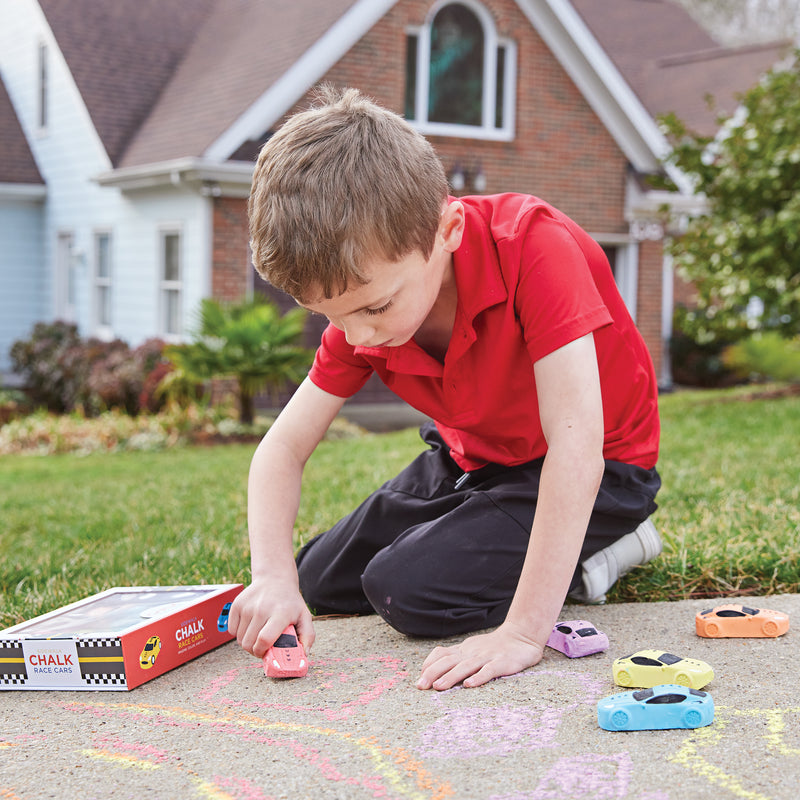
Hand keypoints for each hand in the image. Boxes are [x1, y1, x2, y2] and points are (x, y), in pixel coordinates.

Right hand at [227, 577, 314, 658]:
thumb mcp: (304, 616)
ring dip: (247, 643)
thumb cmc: (290, 602)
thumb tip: (303, 655)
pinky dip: (238, 634)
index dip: (262, 652)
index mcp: (280, 613)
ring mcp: (248, 606)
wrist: (275, 579)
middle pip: (249, 643)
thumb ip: (308, 636)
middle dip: (254, 651)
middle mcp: (262, 609)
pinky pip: (232, 630)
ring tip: (257, 637)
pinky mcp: (237, 604)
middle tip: (262, 647)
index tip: (265, 653)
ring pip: (239, 639)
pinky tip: (250, 628)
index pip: (264, 639)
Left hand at [416, 622, 544, 690]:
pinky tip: (469, 685)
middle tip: (421, 686)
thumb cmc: (493, 646)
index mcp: (464, 650)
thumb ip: (455, 657)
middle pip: (449, 661)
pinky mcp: (502, 662)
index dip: (429, 666)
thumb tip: (432, 669)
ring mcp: (487, 657)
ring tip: (438, 687)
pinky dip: (478, 677)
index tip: (419, 679)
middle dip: (433, 673)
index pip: (442, 655)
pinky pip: (489, 670)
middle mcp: (472, 652)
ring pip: (466, 666)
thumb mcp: (471, 649)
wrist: (522, 635)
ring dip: (451, 676)